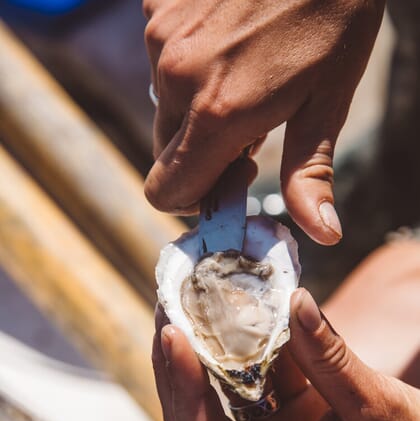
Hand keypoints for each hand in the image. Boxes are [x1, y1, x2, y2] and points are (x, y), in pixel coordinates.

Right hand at [143, 0, 383, 243]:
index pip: (167, 192)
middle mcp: (177, 77)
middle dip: (199, 159)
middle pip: (164, 157)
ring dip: (194, 112)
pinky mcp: (158, 7)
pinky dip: (189, 70)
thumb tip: (322, 233)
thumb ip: (309, 173)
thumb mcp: (327, 102)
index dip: (198, 198)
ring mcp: (162, 37)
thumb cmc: (333, 18)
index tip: (238, 174)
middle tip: (247, 131)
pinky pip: (162, 63)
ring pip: (164, 110)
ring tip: (242, 79)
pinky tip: (226, 46)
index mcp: (218, 113)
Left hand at [152, 288, 419, 420]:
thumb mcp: (380, 408)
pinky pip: (249, 383)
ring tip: (186, 302)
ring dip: (200, 352)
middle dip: (177, 364)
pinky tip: (231, 314)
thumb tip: (293, 301)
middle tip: (167, 305)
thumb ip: (332, 358)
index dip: (182, 389)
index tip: (174, 335)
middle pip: (196, 419)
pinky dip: (239, 350)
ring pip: (216, 398)